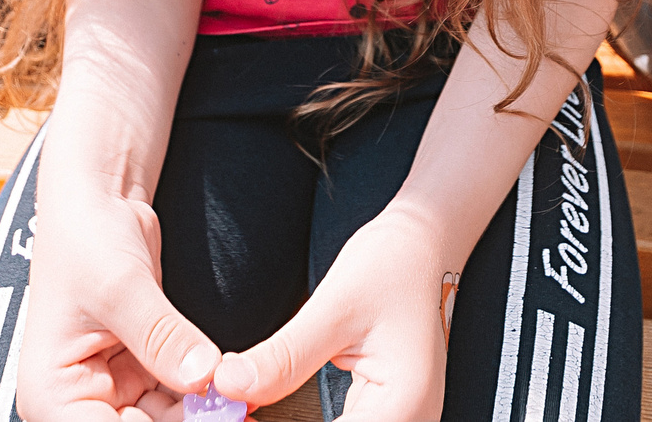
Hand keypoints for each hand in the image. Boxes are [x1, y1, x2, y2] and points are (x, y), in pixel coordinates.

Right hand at [12, 180, 220, 421]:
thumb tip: (206, 378)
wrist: (96, 203)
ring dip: (202, 412)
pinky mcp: (141, 372)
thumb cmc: (85, 237)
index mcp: (53, 395)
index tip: (210, 415)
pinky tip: (233, 390)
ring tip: (239, 401)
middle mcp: (78, 401)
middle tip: (235, 409)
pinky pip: (178, 400)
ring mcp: (112, 390)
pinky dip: (204, 397)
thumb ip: (162, 338)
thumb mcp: (123, 288)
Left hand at [213, 207, 452, 420]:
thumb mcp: (333, 308)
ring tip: (242, 409)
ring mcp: (402, 419)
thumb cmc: (392, 265)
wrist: (422, 246)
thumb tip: (229, 385)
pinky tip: (265, 410)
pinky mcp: (386, 412)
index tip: (233, 416)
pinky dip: (307, 420)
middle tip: (233, 409)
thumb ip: (284, 356)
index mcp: (403, 406)